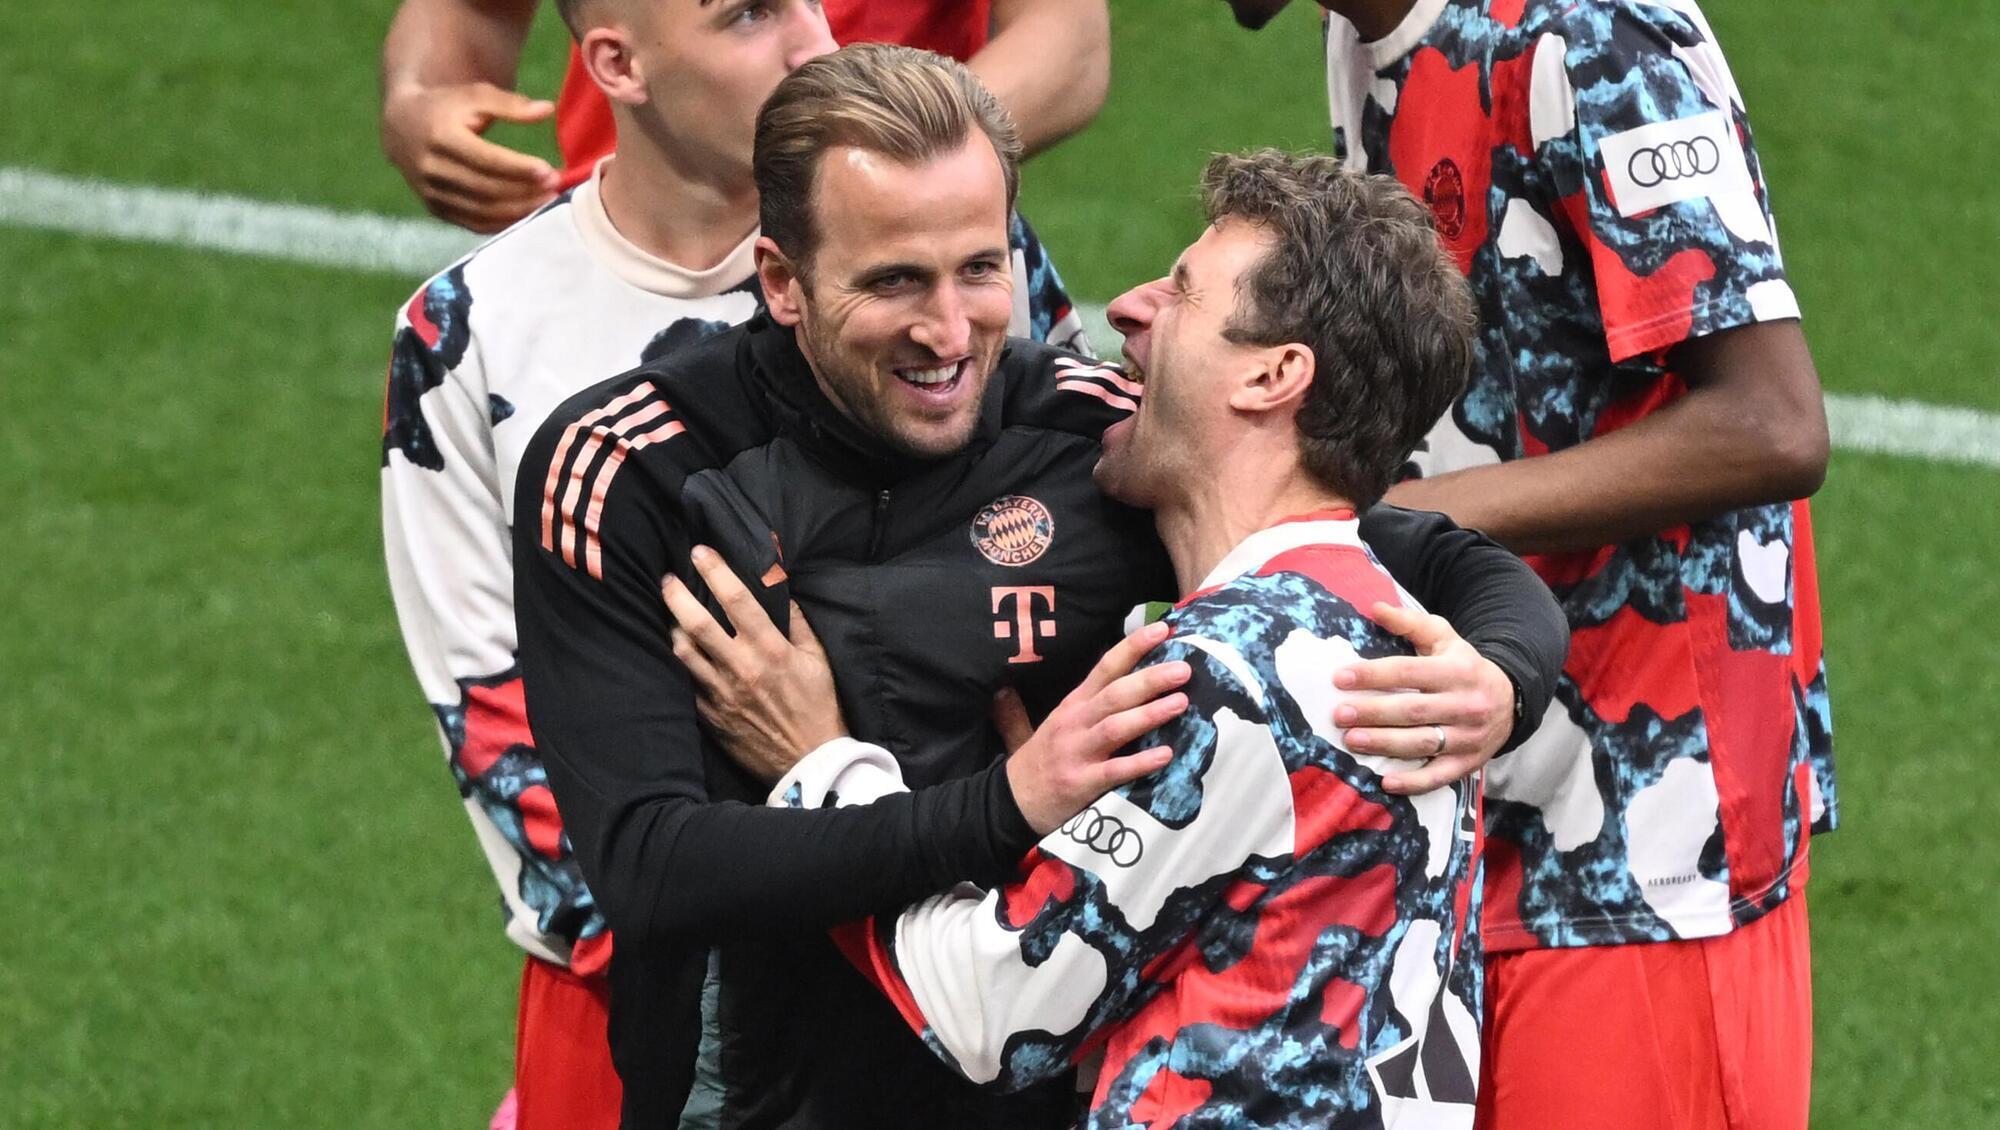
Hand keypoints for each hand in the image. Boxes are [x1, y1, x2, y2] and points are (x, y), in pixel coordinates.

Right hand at [381, 80, 559, 232]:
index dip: (518, 168)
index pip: (485, 159)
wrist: (402, 127)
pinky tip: (527, 215)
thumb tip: (547, 109)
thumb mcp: (475, 96)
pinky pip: (473, 224)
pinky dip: (502, 223)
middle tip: (555, 187)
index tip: (548, 171)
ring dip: (518, 210)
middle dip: (524, 191)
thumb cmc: (447, 108)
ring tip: (547, 201)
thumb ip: (510, 104)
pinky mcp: (435, 209)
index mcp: (440, 136)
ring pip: (481, 210)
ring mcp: (431, 193)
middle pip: (486, 188)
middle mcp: (431, 168)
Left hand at [663, 545, 846, 783]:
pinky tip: (677, 650)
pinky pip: (686, 682)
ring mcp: (722, 693)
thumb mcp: (818, 659)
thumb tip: (781, 588)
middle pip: (698, 623)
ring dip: (671, 626)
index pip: (737, 600)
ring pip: (683, 651)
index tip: (700, 551)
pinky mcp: (711, 715)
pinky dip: (679, 662)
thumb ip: (796, 621)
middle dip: (677, 594)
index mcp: (771, 649)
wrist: (809, 761)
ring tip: (667, 612)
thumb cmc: (818, 706)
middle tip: (667, 577)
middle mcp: (742, 668)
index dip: (715, 570)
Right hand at [1002, 621, 1190, 835]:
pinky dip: (1140, 762)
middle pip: (1115, 695)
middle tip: (1183, 670)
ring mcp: (1077, 753)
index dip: (1132, 647)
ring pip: (1115, 727)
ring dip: (1148, 714)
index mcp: (1072, 705)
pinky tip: (1166, 755)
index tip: (1162, 630)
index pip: (1104, 668)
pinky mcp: (1080, 783)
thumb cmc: (1036, 762)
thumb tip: (1019, 680)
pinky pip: (1114, 771)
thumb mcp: (1046, 724)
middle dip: (1150, 680)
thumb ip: (1061, 699)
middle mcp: (1074, 723)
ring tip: (1181, 704)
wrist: (1010, 805)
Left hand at [1336, 602, 1515, 795]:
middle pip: (1413, 710)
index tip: (1340, 678)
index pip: (1409, 672)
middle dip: (1373, 712)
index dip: (1374, 675)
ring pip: (1423, 742)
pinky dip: (1414, 782)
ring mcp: (1469, 736)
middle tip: (1339, 714)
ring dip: (1385, 744)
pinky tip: (1386, 782)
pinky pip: (1440, 776)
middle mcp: (1466, 704)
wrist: (1511, 699)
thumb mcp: (1444, 639)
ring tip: (1352, 740)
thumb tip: (1376, 608)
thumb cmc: (1464, 666)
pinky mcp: (1469, 762)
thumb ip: (1410, 624)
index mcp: (1458, 670)